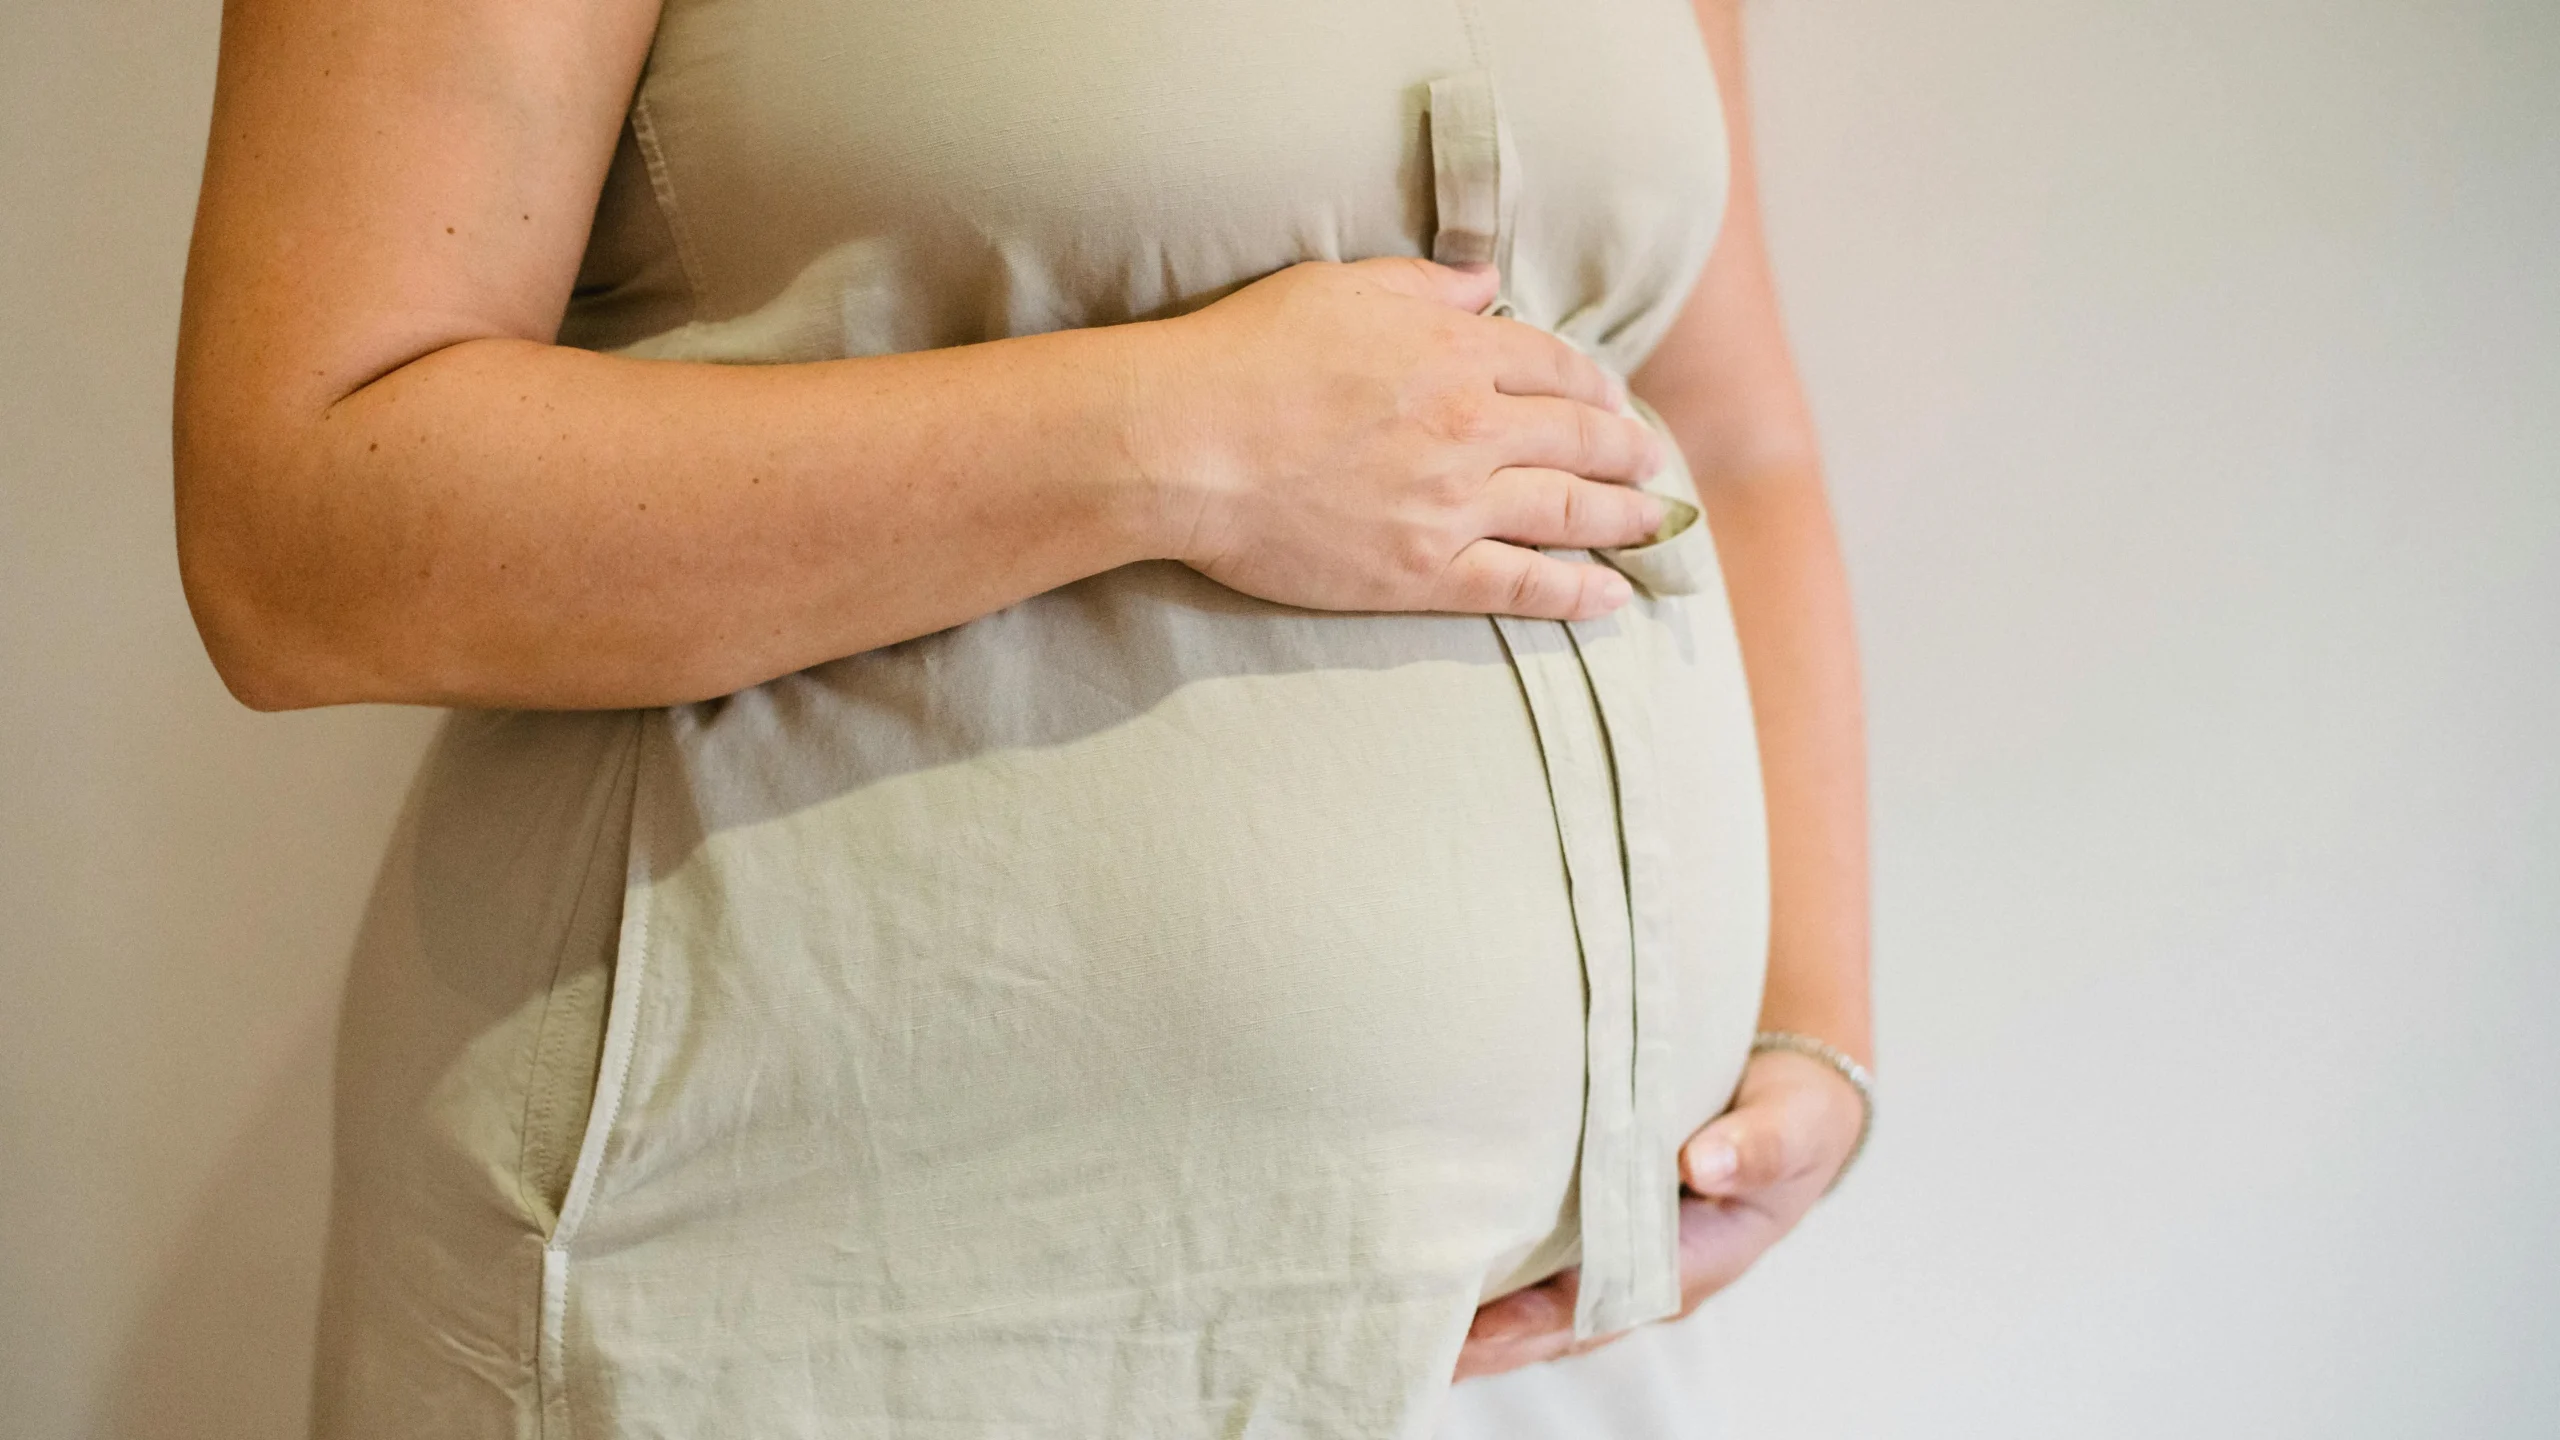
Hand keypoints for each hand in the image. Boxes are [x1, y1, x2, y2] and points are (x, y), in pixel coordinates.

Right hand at [1135, 258, 1671, 620]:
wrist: (1187, 443)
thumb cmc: (1245, 355)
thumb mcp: (1337, 287)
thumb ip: (1421, 286)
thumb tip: (1483, 284)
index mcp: (1454, 351)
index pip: (1551, 365)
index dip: (1591, 382)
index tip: (1611, 396)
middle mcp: (1471, 426)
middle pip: (1578, 437)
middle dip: (1626, 449)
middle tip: (1652, 463)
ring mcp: (1452, 504)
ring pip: (1567, 510)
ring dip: (1623, 518)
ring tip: (1656, 524)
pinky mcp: (1423, 570)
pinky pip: (1521, 585)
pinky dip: (1576, 591)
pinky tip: (1614, 596)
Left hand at [1452, 1048, 1865, 1380]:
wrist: (1793, 1107)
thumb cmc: (1791, 1123)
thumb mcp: (1791, 1128)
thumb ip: (1755, 1145)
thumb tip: (1705, 1162)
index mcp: (1694, 1262)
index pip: (1606, 1304)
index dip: (1541, 1320)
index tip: (1481, 1330)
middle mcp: (1647, 1269)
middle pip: (1559, 1319)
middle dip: (1492, 1338)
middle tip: (1417, 1345)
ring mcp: (1618, 1249)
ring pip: (1541, 1295)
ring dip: (1481, 1313)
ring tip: (1402, 1318)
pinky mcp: (1595, 1215)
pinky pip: (1538, 1255)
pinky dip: (1490, 1266)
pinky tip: (1432, 1260)